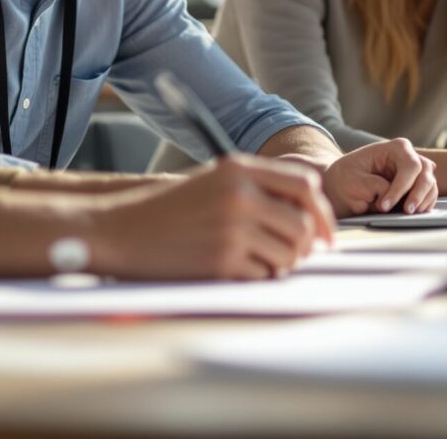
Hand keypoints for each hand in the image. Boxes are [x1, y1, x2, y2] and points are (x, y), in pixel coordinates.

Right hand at [89, 155, 334, 279]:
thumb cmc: (168, 210)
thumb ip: (258, 190)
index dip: (322, 213)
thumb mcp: (212, 183)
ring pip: (288, 254)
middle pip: (303, 224)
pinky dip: (257, 277)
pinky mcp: (223, 260)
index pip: (306, 185)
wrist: (121, 230)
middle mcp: (240, 194)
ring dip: (280, 264)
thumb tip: (311, 219)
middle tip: (291, 255)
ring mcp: (233, 227)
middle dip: (303, 246)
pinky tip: (233, 269)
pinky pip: (263, 275)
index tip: (325, 235)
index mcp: (239, 169)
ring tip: (255, 261)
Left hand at [322, 138, 437, 216]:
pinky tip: (414, 214)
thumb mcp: (353, 180)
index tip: (384, 205)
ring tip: (409, 215)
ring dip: (423, 201)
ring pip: (430, 186)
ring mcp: (415, 172)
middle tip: (406, 212)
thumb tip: (391, 193)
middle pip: (425, 174)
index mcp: (394, 148)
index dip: (401, 187)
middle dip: (417, 195)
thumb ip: (374, 185)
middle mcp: (409, 157)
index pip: (409, 166)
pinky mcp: (416, 186)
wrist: (344, 184)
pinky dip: (425, 205)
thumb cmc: (347, 178)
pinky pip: (429, 196)